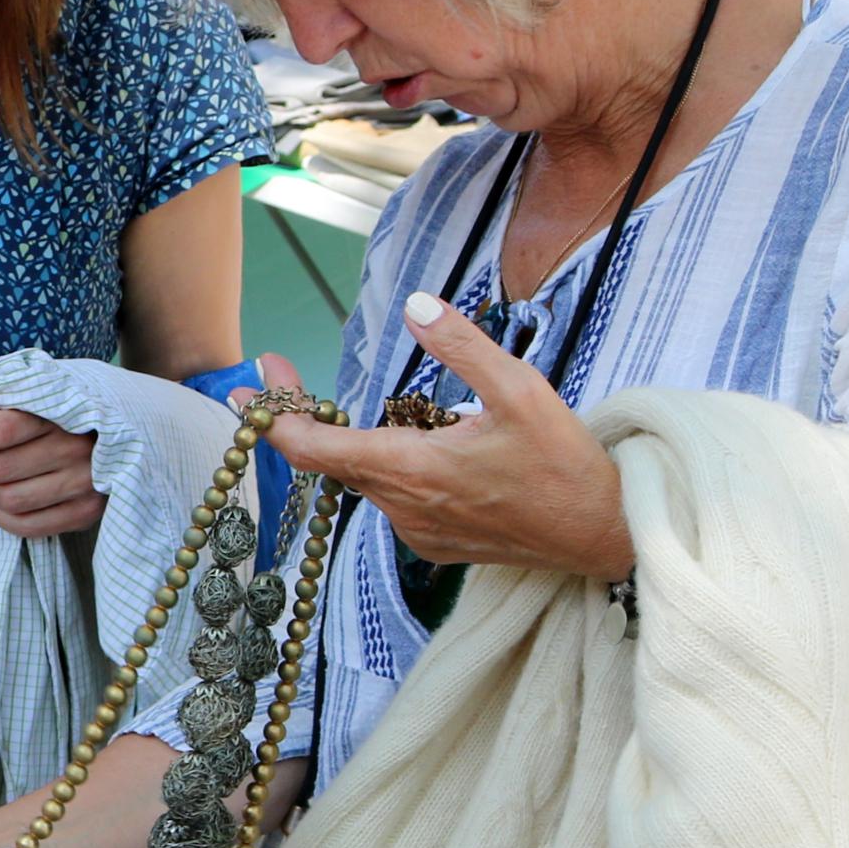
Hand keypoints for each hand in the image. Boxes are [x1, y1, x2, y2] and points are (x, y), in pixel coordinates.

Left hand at [0, 403, 106, 538]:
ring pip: (8, 499)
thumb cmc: (64, 417)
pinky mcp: (87, 511)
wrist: (127, 436)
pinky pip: (27, 526)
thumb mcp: (35, 400)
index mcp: (59, 413)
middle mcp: (74, 449)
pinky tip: (2, 505)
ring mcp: (83, 483)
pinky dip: (2, 519)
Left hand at [261, 296, 633, 579]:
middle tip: (281, 374)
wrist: (606, 535)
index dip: (271, 420)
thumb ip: (461, 346)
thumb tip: (415, 304)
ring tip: (376, 406)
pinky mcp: (437, 543)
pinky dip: (391, 469)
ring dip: (354, 442)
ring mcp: (418, 531)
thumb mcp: (521, 389)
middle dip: (302, 415)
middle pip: (332, 459)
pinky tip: (427, 446)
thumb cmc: (566, 463)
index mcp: (411, 469)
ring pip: (365, 479)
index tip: (242, 391)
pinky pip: (396, 499)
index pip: (315, 449)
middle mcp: (403, 507)